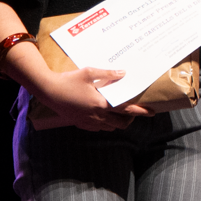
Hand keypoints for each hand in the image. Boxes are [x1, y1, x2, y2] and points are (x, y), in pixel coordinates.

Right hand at [34, 66, 152, 131]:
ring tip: (117, 112)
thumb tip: (123, 73)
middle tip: (132, 111)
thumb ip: (108, 74)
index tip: (151, 112)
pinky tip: (102, 114)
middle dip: (130, 119)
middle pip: (121, 124)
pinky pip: (99, 128)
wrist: (49, 91)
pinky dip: (105, 124)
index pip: (126, 110)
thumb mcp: (89, 72)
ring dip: (117, 122)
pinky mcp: (81, 124)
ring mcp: (89, 122)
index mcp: (101, 104)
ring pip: (111, 128)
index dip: (140, 111)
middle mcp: (97, 116)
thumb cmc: (69, 80)